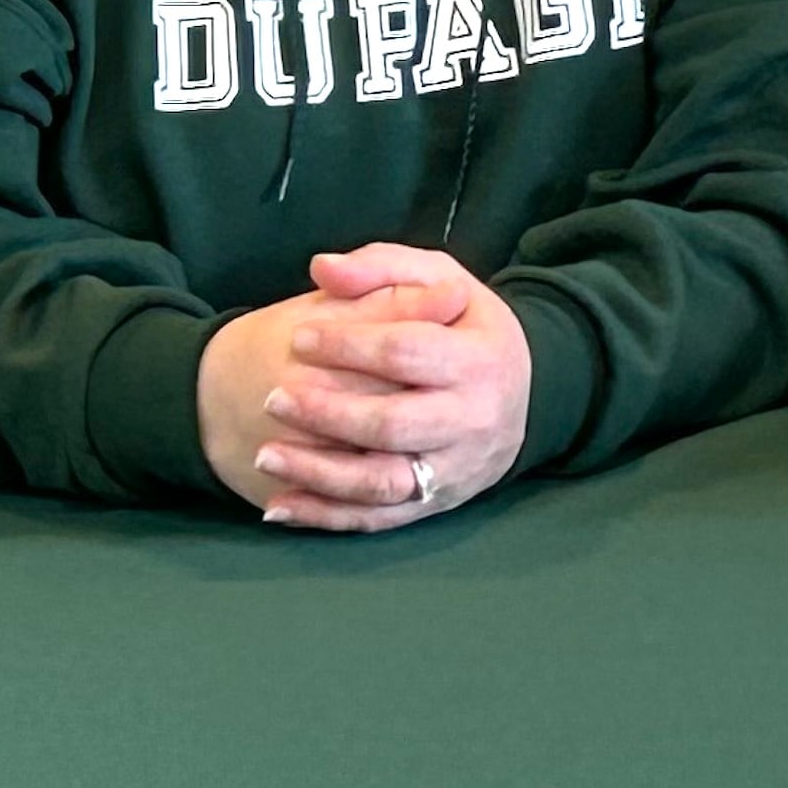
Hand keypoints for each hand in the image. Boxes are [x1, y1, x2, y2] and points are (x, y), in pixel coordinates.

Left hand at [196, 246, 536, 530]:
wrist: (521, 394)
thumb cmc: (464, 327)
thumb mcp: (439, 281)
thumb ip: (381, 267)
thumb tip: (321, 268)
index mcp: (479, 358)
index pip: (407, 352)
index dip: (348, 345)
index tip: (299, 338)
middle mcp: (474, 420)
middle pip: (393, 424)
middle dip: (329, 413)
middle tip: (275, 397)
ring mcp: (455, 469)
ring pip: (383, 482)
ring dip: (319, 474)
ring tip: (266, 455)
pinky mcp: (436, 503)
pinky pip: (378, 519)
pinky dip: (326, 517)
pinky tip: (281, 505)